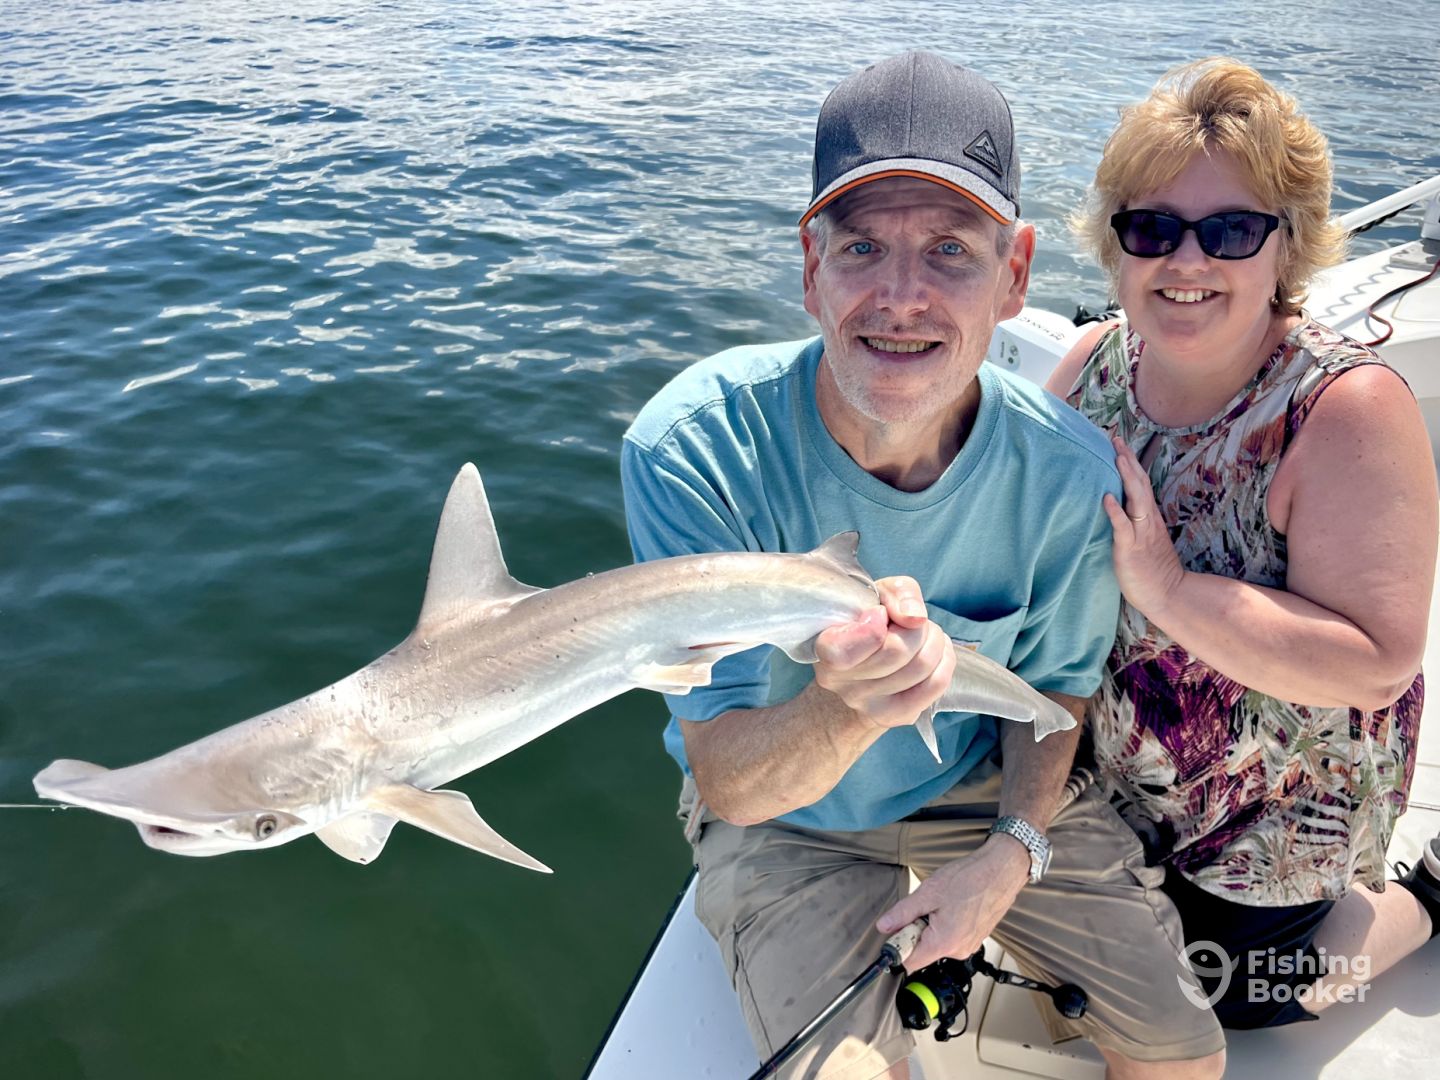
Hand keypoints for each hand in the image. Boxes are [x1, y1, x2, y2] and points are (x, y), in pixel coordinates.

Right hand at [812, 576, 955, 731]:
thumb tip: (915, 618)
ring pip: (920, 667)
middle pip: (897, 652)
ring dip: (934, 640)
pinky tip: (938, 652)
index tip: (879, 614)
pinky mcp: (894, 715)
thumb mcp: (878, 594)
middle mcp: (838, 681)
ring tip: (925, 634)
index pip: (845, 651)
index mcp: (825, 647)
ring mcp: (865, 703)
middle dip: (916, 628)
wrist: (859, 669)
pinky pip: (935, 685)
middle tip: (912, 622)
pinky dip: (945, 660)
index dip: (871, 629)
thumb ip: (898, 593)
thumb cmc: (868, 622)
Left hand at [874, 839, 1028, 971]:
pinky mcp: (974, 938)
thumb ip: (903, 913)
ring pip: (937, 943)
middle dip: (916, 931)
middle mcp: (958, 950)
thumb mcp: (928, 892)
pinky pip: (951, 937)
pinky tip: (953, 904)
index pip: (910, 963)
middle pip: (923, 952)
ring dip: (931, 926)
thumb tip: (884, 926)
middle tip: (925, 906)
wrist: (1001, 871)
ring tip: (942, 902)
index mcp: (944, 943)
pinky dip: (945, 923)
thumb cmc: (970, 879)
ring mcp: (969, 945)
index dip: (898, 947)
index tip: (897, 928)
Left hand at [1104, 436, 1185, 618]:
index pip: (1140, 483)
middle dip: (1127, 460)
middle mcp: (1147, 521)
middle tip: (1115, 438)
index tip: (1119, 443)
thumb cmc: (1152, 570)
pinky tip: (1106, 497)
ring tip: (1116, 456)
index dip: (1131, 463)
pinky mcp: (1130, 549)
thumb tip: (1120, 505)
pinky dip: (1115, 511)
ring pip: (1135, 499)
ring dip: (1126, 477)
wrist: (1168, 594)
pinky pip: (1123, 527)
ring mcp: (1140, 534)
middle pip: (1139, 484)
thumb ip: (1135, 522)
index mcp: (1150, 517)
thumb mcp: (1144, 540)